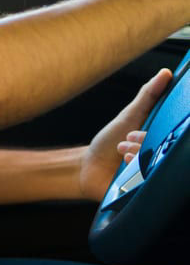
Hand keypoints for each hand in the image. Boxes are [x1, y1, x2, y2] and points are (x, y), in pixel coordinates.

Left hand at [79, 68, 171, 199]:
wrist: (89, 169)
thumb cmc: (110, 141)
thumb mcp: (130, 116)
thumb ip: (148, 96)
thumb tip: (165, 73)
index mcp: (166, 141)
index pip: (174, 137)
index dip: (152, 134)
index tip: (136, 132)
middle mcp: (166, 159)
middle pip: (166, 152)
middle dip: (143, 145)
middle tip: (126, 142)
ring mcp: (158, 176)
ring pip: (159, 168)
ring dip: (136, 158)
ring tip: (122, 155)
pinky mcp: (149, 192)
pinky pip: (151, 185)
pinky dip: (136, 175)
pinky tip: (124, 170)